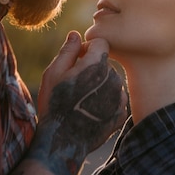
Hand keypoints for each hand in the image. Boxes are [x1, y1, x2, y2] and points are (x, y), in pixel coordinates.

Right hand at [24, 31, 127, 174]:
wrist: (62, 141)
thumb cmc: (54, 103)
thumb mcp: (53, 73)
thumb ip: (68, 50)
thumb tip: (76, 33)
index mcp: (96, 64)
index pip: (101, 43)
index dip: (87, 48)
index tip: (76, 59)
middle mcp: (113, 78)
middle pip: (105, 63)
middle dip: (92, 67)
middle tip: (74, 84)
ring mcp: (119, 97)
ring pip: (110, 80)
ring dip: (98, 84)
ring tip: (80, 100)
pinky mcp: (121, 113)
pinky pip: (115, 98)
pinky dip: (105, 100)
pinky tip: (89, 110)